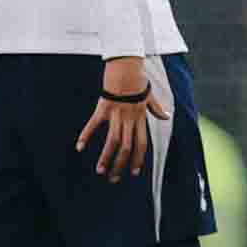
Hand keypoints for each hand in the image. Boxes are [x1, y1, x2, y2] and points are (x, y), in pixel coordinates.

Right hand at [75, 56, 170, 182]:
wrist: (127, 66)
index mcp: (140, 118)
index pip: (142, 144)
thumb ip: (156, 108)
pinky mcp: (103, 107)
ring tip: (100, 171)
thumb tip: (166, 116)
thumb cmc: (138, 81)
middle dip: (121, 165)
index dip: (139, 159)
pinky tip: (80, 147)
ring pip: (113, 140)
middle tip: (114, 179)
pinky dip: (86, 135)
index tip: (135, 173)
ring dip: (106, 157)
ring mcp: (116, 114)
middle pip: (127, 147)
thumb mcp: (150, 96)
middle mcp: (129, 119)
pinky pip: (94, 124)